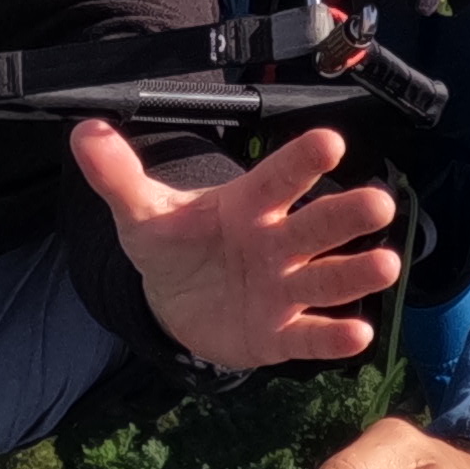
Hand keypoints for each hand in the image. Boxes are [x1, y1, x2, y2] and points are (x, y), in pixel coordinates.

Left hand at [71, 121, 399, 370]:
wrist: (176, 302)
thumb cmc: (174, 245)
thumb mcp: (142, 212)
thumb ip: (118, 174)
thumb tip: (84, 131)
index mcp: (249, 204)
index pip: (278, 178)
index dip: (301, 161)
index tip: (330, 142)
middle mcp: (277, 242)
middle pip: (316, 226)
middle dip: (346, 215)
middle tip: (378, 201)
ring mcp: (284, 288)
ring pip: (325, 278)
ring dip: (355, 273)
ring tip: (385, 264)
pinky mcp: (281, 333)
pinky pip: (310, 336)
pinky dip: (334, 337)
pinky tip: (358, 335)